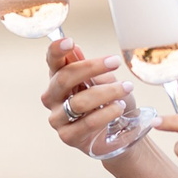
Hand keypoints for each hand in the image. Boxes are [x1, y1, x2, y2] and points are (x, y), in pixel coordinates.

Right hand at [40, 38, 133, 156]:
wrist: (119, 131)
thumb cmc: (108, 102)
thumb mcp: (103, 80)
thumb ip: (89, 68)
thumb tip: (74, 49)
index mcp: (59, 78)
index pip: (52, 61)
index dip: (57, 50)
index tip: (70, 42)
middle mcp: (53, 98)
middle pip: (64, 78)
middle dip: (91, 68)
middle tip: (115, 62)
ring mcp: (58, 118)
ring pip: (78, 102)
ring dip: (106, 92)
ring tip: (125, 89)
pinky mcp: (68, 136)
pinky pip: (87, 123)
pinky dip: (106, 113)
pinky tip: (119, 108)